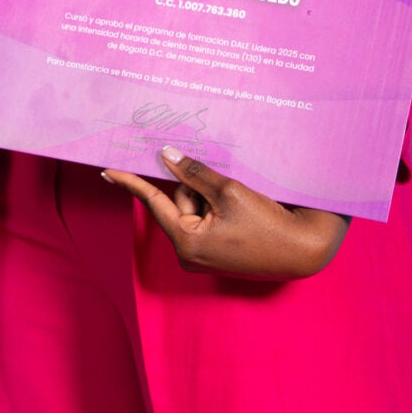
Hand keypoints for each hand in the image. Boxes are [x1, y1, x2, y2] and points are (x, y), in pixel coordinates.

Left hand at [104, 147, 348, 281]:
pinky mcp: (217, 254)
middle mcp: (189, 254)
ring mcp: (203, 256)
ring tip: (242, 202)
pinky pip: (207, 221)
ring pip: (195, 210)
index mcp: (186, 242)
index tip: (108, 170)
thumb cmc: (267, 223)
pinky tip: (242, 207)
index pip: (152, 203)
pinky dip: (218, 208)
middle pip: (179, 204)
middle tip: (226, 187)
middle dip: (197, 188)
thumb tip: (167, 156)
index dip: (131, 182)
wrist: (303, 249)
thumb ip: (194, 173)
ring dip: (211, 197)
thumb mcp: (228, 191)